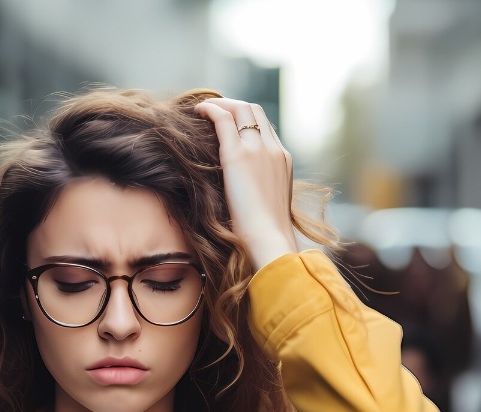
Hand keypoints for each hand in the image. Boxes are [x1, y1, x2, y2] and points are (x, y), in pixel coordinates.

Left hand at [193, 97, 298, 269]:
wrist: (269, 238)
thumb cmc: (266, 233)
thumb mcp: (268, 206)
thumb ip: (260, 191)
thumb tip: (244, 197)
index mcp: (283, 160)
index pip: (265, 128)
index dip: (246, 121)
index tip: (229, 125)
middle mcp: (273, 149)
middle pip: (254, 111)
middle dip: (233, 106)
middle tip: (213, 111)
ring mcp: (258, 149)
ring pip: (241, 109)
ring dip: (221, 104)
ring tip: (202, 109)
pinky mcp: (238, 155)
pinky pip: (223, 119)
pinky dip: (210, 109)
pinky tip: (197, 111)